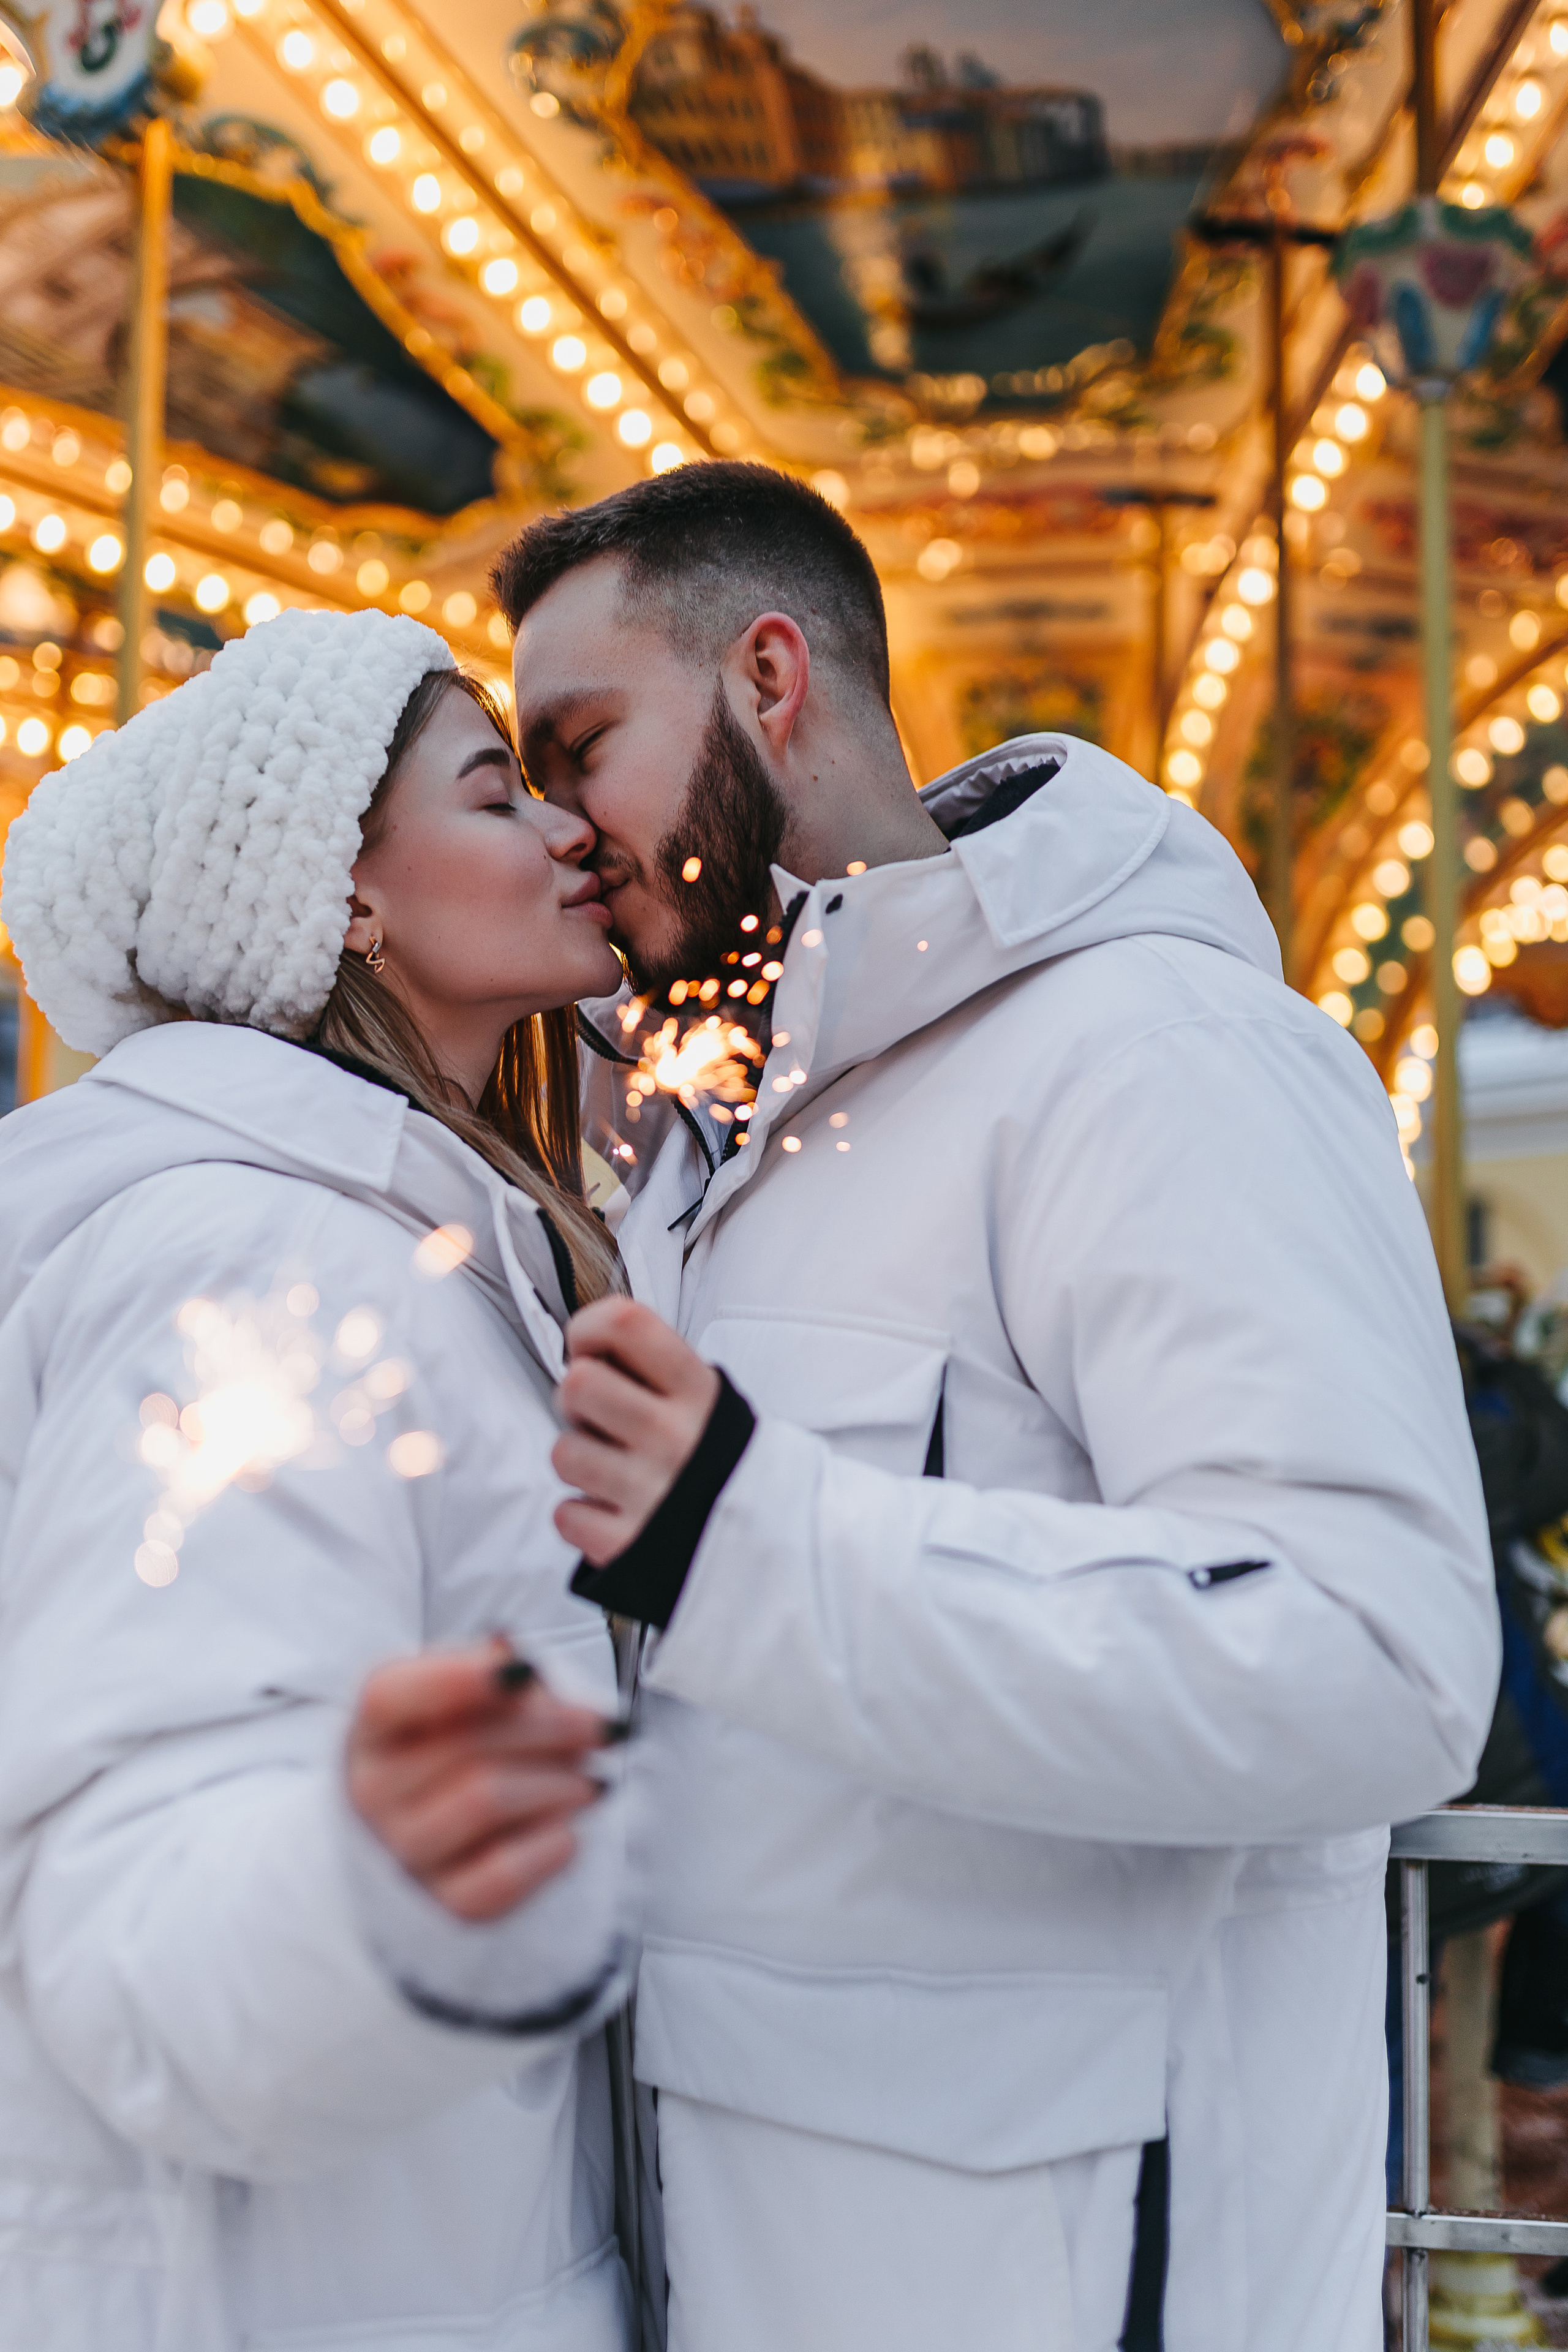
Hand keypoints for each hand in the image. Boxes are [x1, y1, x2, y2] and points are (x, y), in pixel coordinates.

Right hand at [347, 1641, 609, 1921]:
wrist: (435, 1841)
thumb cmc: (459, 1750)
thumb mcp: (466, 1699)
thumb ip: (488, 1669)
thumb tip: (510, 1650)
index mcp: (371, 1728)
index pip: (391, 1695)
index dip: (459, 1677)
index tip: (526, 1670)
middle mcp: (372, 1793)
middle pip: (467, 1745)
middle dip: (553, 1727)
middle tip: (603, 1727)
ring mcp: (404, 1855)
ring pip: (488, 1799)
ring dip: (558, 1781)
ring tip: (590, 1776)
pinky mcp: (445, 1906)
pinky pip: (504, 1873)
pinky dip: (552, 1844)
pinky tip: (571, 1825)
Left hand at [553, 1298, 719, 1565]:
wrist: (775, 1543)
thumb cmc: (724, 1461)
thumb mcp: (710, 1400)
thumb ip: (655, 1369)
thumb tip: (583, 1349)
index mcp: (697, 1392)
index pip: (624, 1323)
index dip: (590, 1329)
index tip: (593, 1352)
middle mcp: (675, 1437)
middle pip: (577, 1384)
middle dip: (578, 1402)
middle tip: (604, 1421)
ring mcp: (651, 1493)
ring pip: (563, 1453)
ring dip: (581, 1462)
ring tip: (615, 1471)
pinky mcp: (629, 1545)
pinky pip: (566, 1515)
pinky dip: (583, 1517)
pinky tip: (616, 1512)